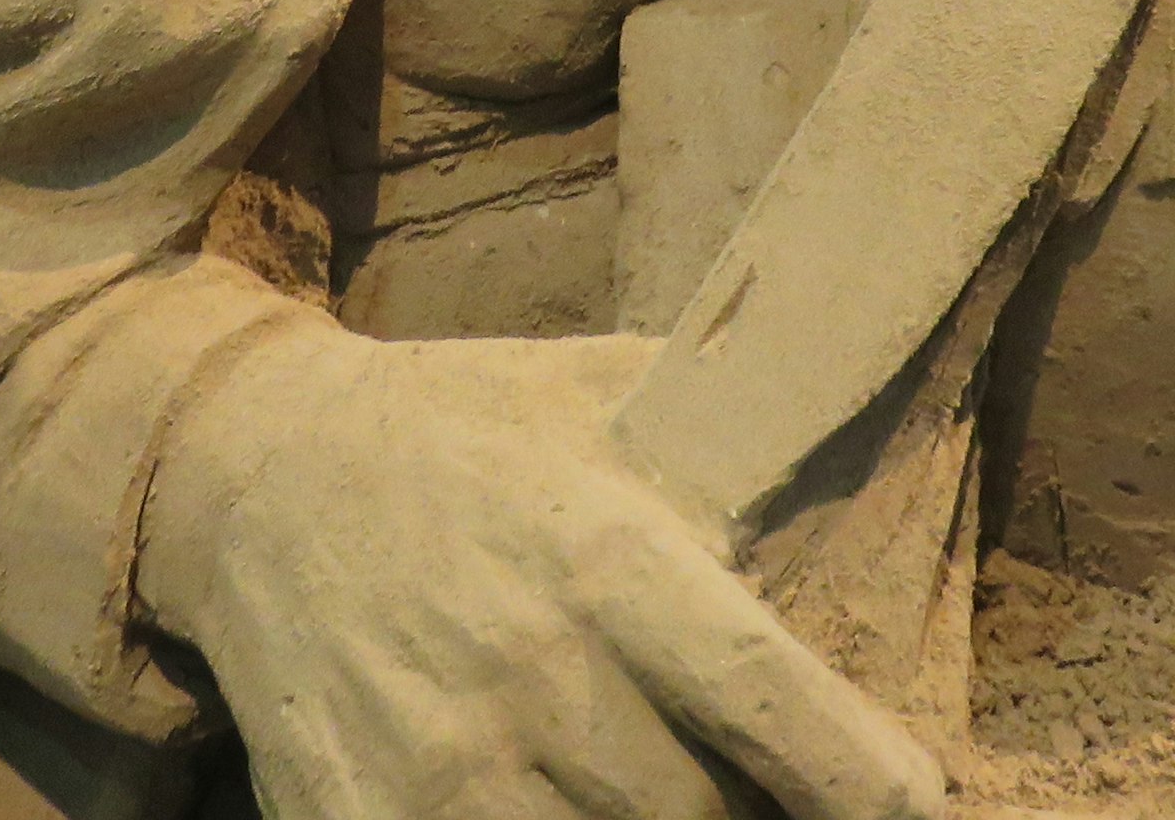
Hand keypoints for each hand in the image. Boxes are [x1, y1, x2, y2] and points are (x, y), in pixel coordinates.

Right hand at [137, 321, 943, 819]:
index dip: (860, 778)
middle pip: (701, 819)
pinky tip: (553, 808)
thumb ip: (732, 444)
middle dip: (748, 819)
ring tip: (646, 788)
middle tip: (753, 789)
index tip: (915, 810)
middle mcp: (529, 669)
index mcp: (604, 557)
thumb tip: (877, 459)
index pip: (764, 697)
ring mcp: (441, 767)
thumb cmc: (466, 432)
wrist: (259, 473)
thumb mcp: (602, 397)